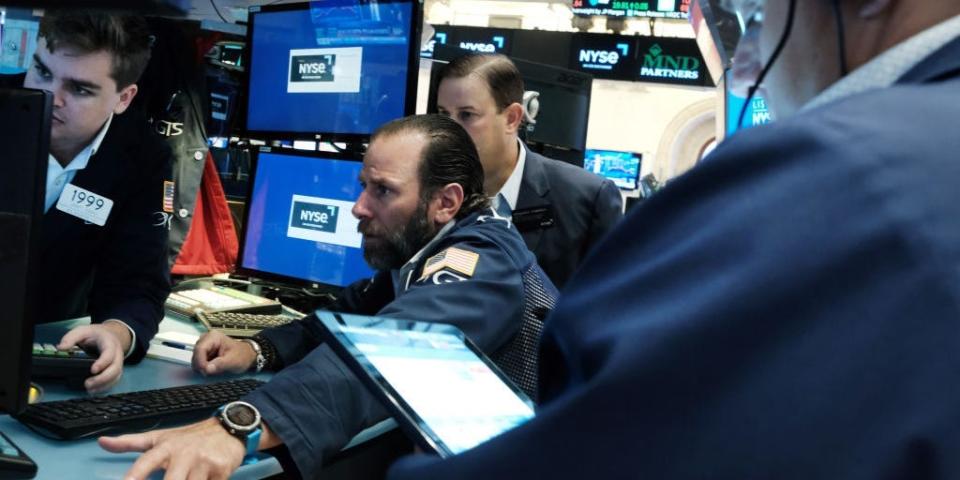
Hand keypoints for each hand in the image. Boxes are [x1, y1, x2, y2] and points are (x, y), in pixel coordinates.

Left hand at [58, 321, 130, 392]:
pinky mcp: (115, 370)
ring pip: (116, 376)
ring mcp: (117, 363)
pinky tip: (94, 390)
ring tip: (89, 389)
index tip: (92, 370)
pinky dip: (105, 387)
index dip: (102, 363)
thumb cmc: (95, 334)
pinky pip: (114, 380)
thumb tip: (61, 348)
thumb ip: (71, 338)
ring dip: (104, 385)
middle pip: (115, 368)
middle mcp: (116, 354)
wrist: (109, 335)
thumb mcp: (82, 331)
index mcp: (109, 343)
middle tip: (87, 384)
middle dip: (102, 378)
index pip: (109, 354)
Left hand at [99, 418, 244, 479]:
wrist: (228, 429)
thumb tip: (101, 442)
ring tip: (190, 477)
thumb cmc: (189, 438)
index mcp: (166, 447)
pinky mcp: (221, 471)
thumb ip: (130, 443)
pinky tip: (206, 479)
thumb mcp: (160, 437)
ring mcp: (203, 462)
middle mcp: (184, 454)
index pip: (146, 463)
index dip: (135, 476)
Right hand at [192, 330, 257, 375]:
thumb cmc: (242, 356)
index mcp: (213, 337)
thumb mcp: (233, 361)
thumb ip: (220, 364)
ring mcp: (205, 346)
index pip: (200, 349)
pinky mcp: (204, 353)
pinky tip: (211, 369)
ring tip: (213, 370)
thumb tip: (207, 369)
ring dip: (202, 367)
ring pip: (195, 359)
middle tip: (209, 373)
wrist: (247, 356)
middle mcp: (206, 339)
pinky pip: (198, 362)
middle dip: (201, 365)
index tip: (205, 371)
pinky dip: (203, 367)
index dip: (200, 362)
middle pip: (195, 354)